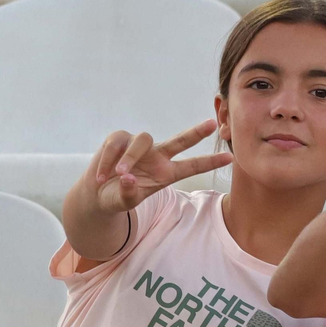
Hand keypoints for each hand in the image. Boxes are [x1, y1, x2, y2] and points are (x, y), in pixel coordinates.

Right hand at [90, 120, 233, 214]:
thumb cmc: (116, 197)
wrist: (96, 191)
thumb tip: (129, 178)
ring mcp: (139, 146)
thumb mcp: (124, 202)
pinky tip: (101, 175)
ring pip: (141, 141)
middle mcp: (157, 156)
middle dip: (196, 133)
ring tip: (120, 175)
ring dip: (130, 158)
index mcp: (166, 173)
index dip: (210, 163)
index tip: (229, 158)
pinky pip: (116, 144)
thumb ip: (128, 194)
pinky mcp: (119, 138)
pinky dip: (107, 160)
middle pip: (179, 140)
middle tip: (212, 124)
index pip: (192, 166)